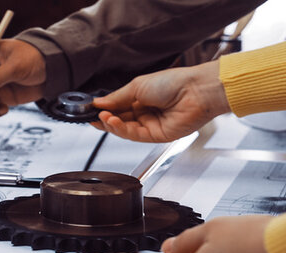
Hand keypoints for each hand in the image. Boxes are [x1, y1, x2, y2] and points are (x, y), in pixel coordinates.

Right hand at [91, 61, 230, 142]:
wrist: (196, 91)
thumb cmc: (174, 82)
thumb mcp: (137, 86)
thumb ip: (117, 98)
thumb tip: (99, 102)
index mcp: (141, 98)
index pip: (118, 107)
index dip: (104, 109)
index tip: (90, 109)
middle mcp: (146, 112)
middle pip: (120, 120)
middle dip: (105, 119)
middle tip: (92, 116)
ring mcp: (151, 125)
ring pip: (125, 130)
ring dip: (111, 125)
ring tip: (102, 117)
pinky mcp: (157, 136)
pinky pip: (135, 136)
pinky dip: (122, 130)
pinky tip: (114, 122)